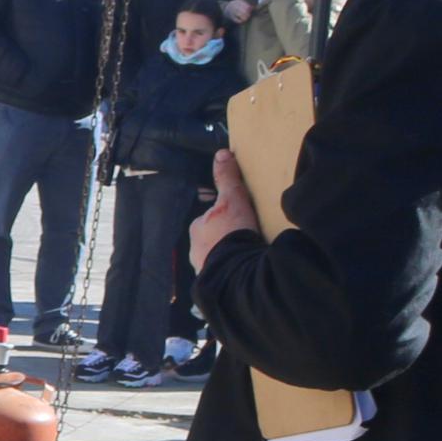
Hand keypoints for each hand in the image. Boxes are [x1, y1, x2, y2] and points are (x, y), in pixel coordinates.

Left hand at [189, 147, 260, 270]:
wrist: (237, 272)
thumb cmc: (233, 234)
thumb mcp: (233, 200)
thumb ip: (227, 179)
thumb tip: (222, 154)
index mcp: (197, 230)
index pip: (211, 220)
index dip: (227, 220)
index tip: (240, 224)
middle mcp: (194, 251)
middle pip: (212, 241)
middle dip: (226, 241)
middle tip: (246, 241)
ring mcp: (203, 270)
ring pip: (216, 260)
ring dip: (229, 259)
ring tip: (247, 260)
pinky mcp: (214, 286)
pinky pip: (223, 277)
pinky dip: (232, 274)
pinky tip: (245, 275)